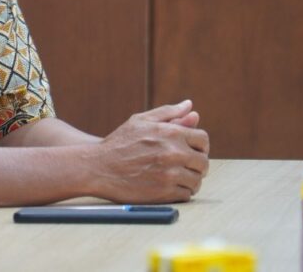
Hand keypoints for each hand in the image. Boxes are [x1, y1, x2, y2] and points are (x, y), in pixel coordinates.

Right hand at [91, 101, 208, 203]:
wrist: (99, 167)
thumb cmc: (120, 143)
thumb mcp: (141, 121)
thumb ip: (168, 113)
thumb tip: (190, 106)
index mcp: (171, 133)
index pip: (203, 140)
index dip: (199, 146)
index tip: (191, 151)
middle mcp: (174, 153)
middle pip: (203, 162)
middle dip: (196, 165)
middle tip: (184, 167)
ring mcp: (170, 174)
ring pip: (196, 181)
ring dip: (190, 180)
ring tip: (177, 177)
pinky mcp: (164, 193)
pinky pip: (186, 195)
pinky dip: (180, 192)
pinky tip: (168, 186)